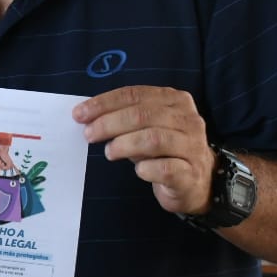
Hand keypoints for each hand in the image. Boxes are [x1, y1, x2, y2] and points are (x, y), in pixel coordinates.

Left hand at [74, 85, 215, 214]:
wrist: (196, 182)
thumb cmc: (163, 151)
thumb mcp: (145, 128)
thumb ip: (122, 118)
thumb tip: (86, 117)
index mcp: (175, 100)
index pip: (135, 95)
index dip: (104, 103)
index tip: (80, 114)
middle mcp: (188, 120)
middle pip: (142, 115)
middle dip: (109, 123)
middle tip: (89, 134)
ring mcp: (192, 146)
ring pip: (153, 139)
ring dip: (124, 145)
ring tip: (109, 152)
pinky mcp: (191, 173)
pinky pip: (165, 168)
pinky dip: (145, 169)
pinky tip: (138, 170)